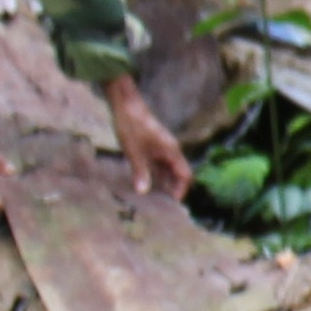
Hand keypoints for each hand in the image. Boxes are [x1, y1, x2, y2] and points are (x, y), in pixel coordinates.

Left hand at [103, 74, 193, 202]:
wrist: (125, 103)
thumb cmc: (131, 124)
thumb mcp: (133, 150)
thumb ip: (140, 171)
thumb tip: (143, 192)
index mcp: (171, 151)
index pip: (185, 175)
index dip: (181, 190)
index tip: (171, 204)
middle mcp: (170, 150)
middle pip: (178, 174)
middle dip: (173, 189)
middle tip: (162, 206)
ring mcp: (162, 148)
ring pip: (168, 170)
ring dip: (164, 183)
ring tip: (154, 200)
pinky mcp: (153, 147)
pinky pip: (159, 165)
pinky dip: (156, 175)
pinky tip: (146, 183)